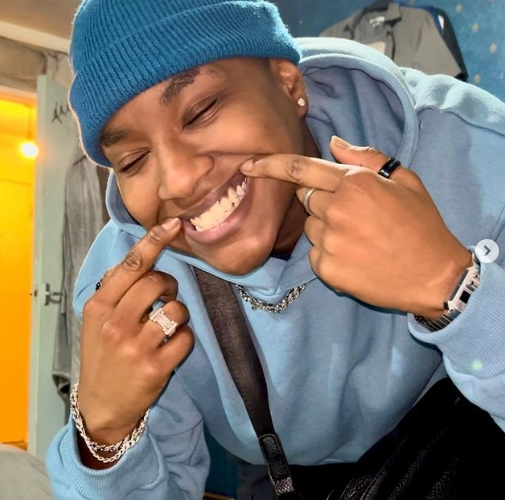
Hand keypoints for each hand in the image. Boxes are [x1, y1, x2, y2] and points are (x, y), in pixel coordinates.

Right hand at [78, 218, 193, 444]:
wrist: (101, 405)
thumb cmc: (101, 356)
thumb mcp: (96, 321)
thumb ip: (115, 290)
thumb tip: (141, 259)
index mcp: (99, 306)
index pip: (131, 266)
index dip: (154, 242)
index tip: (173, 224)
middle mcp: (115, 323)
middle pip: (157, 282)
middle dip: (169, 284)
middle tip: (166, 296)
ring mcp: (136, 346)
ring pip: (177, 309)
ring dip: (179, 313)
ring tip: (167, 325)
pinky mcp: (156, 367)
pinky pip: (186, 337)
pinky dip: (184, 338)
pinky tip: (171, 346)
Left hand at [241, 136, 471, 316]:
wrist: (434, 276)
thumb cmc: (422, 225)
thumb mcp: (404, 181)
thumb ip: (365, 158)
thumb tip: (333, 143)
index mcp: (354, 184)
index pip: (301, 169)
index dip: (270, 165)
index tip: (248, 166)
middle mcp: (336, 210)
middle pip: (306, 198)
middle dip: (321, 200)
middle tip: (353, 214)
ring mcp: (329, 242)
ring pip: (310, 228)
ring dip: (326, 229)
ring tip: (359, 239)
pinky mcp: (326, 269)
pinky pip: (314, 255)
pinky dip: (329, 254)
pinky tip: (356, 258)